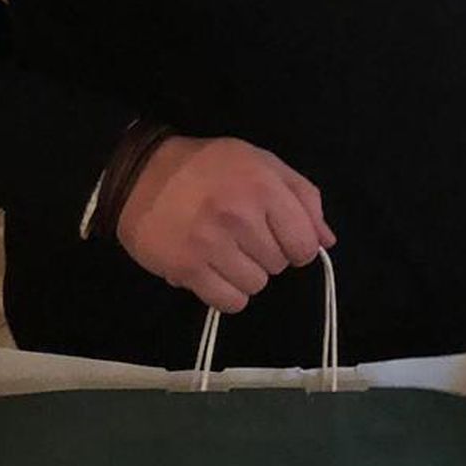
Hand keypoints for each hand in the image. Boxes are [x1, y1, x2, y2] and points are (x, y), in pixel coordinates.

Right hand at [116, 135, 332, 312]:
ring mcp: (212, 245)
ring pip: (256, 286)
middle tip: (241, 235)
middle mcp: (240, 216)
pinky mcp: (187, 269)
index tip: (279, 236)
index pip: (305, 244)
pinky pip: (229, 302)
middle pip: (279, 266)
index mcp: (263, 186)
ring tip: (224, 250)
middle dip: (267, 254)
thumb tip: (326, 240)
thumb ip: (302, 197)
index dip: (297, 245)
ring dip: (245, 274)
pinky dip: (226, 292)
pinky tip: (213, 270)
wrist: (139, 174)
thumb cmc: (207, 166)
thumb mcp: (261, 163)